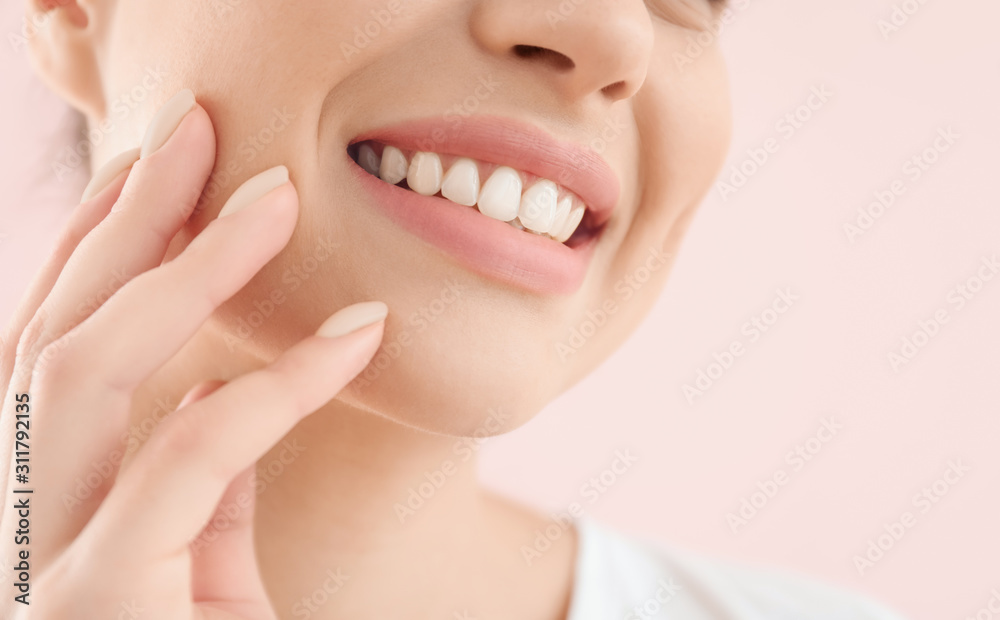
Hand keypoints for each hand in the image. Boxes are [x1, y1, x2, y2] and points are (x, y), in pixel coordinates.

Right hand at [0, 90, 385, 618]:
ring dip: (186, 269)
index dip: (96, 247)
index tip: (161, 169)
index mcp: (41, 501)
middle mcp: (14, 521)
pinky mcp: (95, 606)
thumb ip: (200, 485)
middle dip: (125, 221)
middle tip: (202, 131)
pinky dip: (277, 386)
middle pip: (50, 333)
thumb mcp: (198, 567)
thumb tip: (223, 390)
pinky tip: (357, 337)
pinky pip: (189, 458)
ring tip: (273, 196)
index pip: (48, 345)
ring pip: (84, 372)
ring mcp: (38, 564)